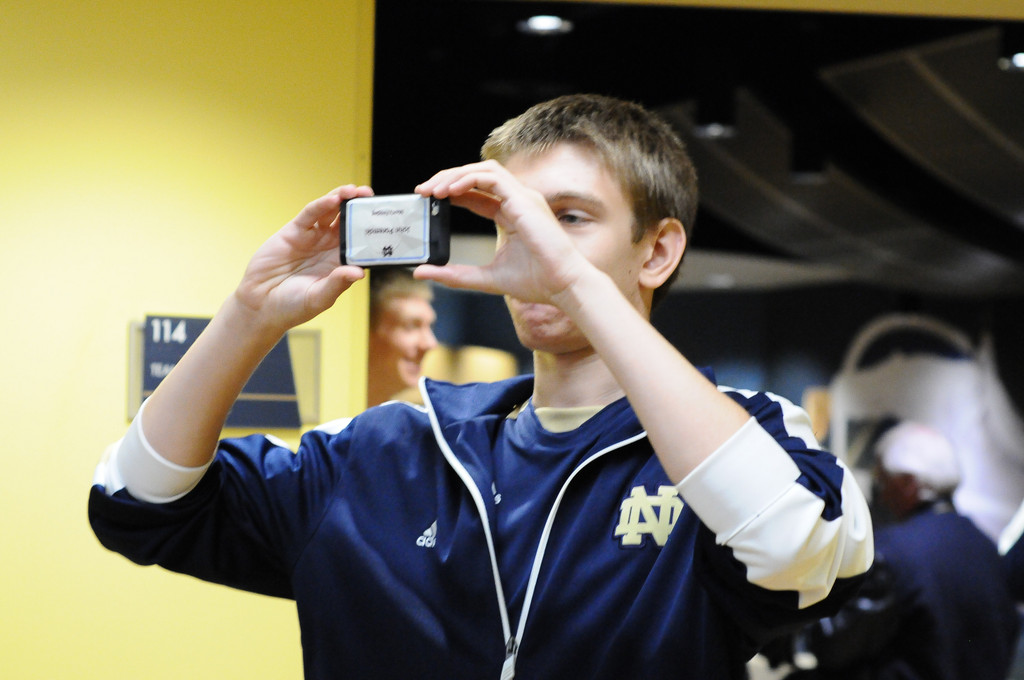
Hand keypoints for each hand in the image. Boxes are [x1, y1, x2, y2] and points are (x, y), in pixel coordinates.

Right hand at [234, 184, 372, 332]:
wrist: (261, 304)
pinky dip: (322, 204)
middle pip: (349, 223)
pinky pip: (310, 214)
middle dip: (361, 209)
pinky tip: (333, 198)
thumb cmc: (293, 306)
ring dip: (343, 200)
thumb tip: (359, 273)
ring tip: (356, 191)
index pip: (361, 243)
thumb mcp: (319, 298)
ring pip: (331, 213)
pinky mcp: (294, 232)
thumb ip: (337, 284)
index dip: (373, 232)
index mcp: (340, 263)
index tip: (387, 223)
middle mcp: (329, 247)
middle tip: (373, 198)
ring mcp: (312, 238)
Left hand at [413, 160, 589, 304]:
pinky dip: (469, 179)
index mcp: (510, 214)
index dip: (450, 191)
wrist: (563, 286)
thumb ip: (454, 275)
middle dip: (447, 178)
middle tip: (423, 190)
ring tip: (434, 190)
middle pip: (477, 175)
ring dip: (455, 175)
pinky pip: (492, 177)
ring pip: (483, 170)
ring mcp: (522, 197)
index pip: (475, 193)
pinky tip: (450, 191)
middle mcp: (517, 201)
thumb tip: (421, 271)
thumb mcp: (485, 278)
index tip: (427, 199)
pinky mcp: (524, 199)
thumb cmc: (537, 282)